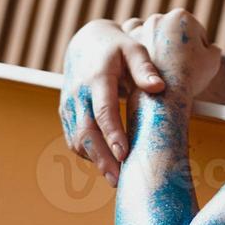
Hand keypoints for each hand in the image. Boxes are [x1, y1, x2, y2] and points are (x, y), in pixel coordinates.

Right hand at [59, 19, 165, 184]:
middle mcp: (78, 94)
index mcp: (96, 77)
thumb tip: (158, 87)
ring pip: (77, 140)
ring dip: (94, 161)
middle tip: (119, 180)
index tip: (124, 154)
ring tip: (116, 178)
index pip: (102, 110)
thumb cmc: (116, 49)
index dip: (112, 134)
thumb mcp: (133, 49)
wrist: (85, 44)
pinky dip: (88, 154)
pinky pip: (74, 140)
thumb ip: (145, 68)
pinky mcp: (66, 114)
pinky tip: (106, 165)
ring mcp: (69, 105)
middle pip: (85, 132)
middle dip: (101, 158)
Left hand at [128, 8, 221, 98]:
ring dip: (157, 47)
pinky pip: (134, 45)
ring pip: (153, 37)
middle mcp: (158, 18)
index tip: (196, 62)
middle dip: (176, 46)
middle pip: (173, 33)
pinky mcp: (125, 44)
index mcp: (181, 17)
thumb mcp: (212, 61)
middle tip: (180, 66)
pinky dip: (140, 52)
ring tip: (163, 68)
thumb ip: (213, 50)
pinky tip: (147, 66)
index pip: (196, 32)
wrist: (163, 95)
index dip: (199, 48)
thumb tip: (210, 48)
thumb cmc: (190, 77)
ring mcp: (140, 29)